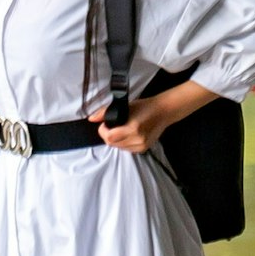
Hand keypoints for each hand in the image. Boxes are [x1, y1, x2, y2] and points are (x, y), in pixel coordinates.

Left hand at [98, 80, 215, 152]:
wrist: (163, 112)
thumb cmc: (144, 106)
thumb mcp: (124, 106)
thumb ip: (105, 112)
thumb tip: (91, 119)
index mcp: (133, 128)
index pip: (109, 137)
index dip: (103, 131)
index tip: (104, 125)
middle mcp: (138, 139)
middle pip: (112, 144)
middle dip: (108, 136)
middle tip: (111, 127)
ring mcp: (141, 146)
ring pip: (118, 148)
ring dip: (115, 140)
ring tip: (120, 130)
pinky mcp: (143, 149)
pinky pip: (126, 149)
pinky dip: (123, 143)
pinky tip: (127, 134)